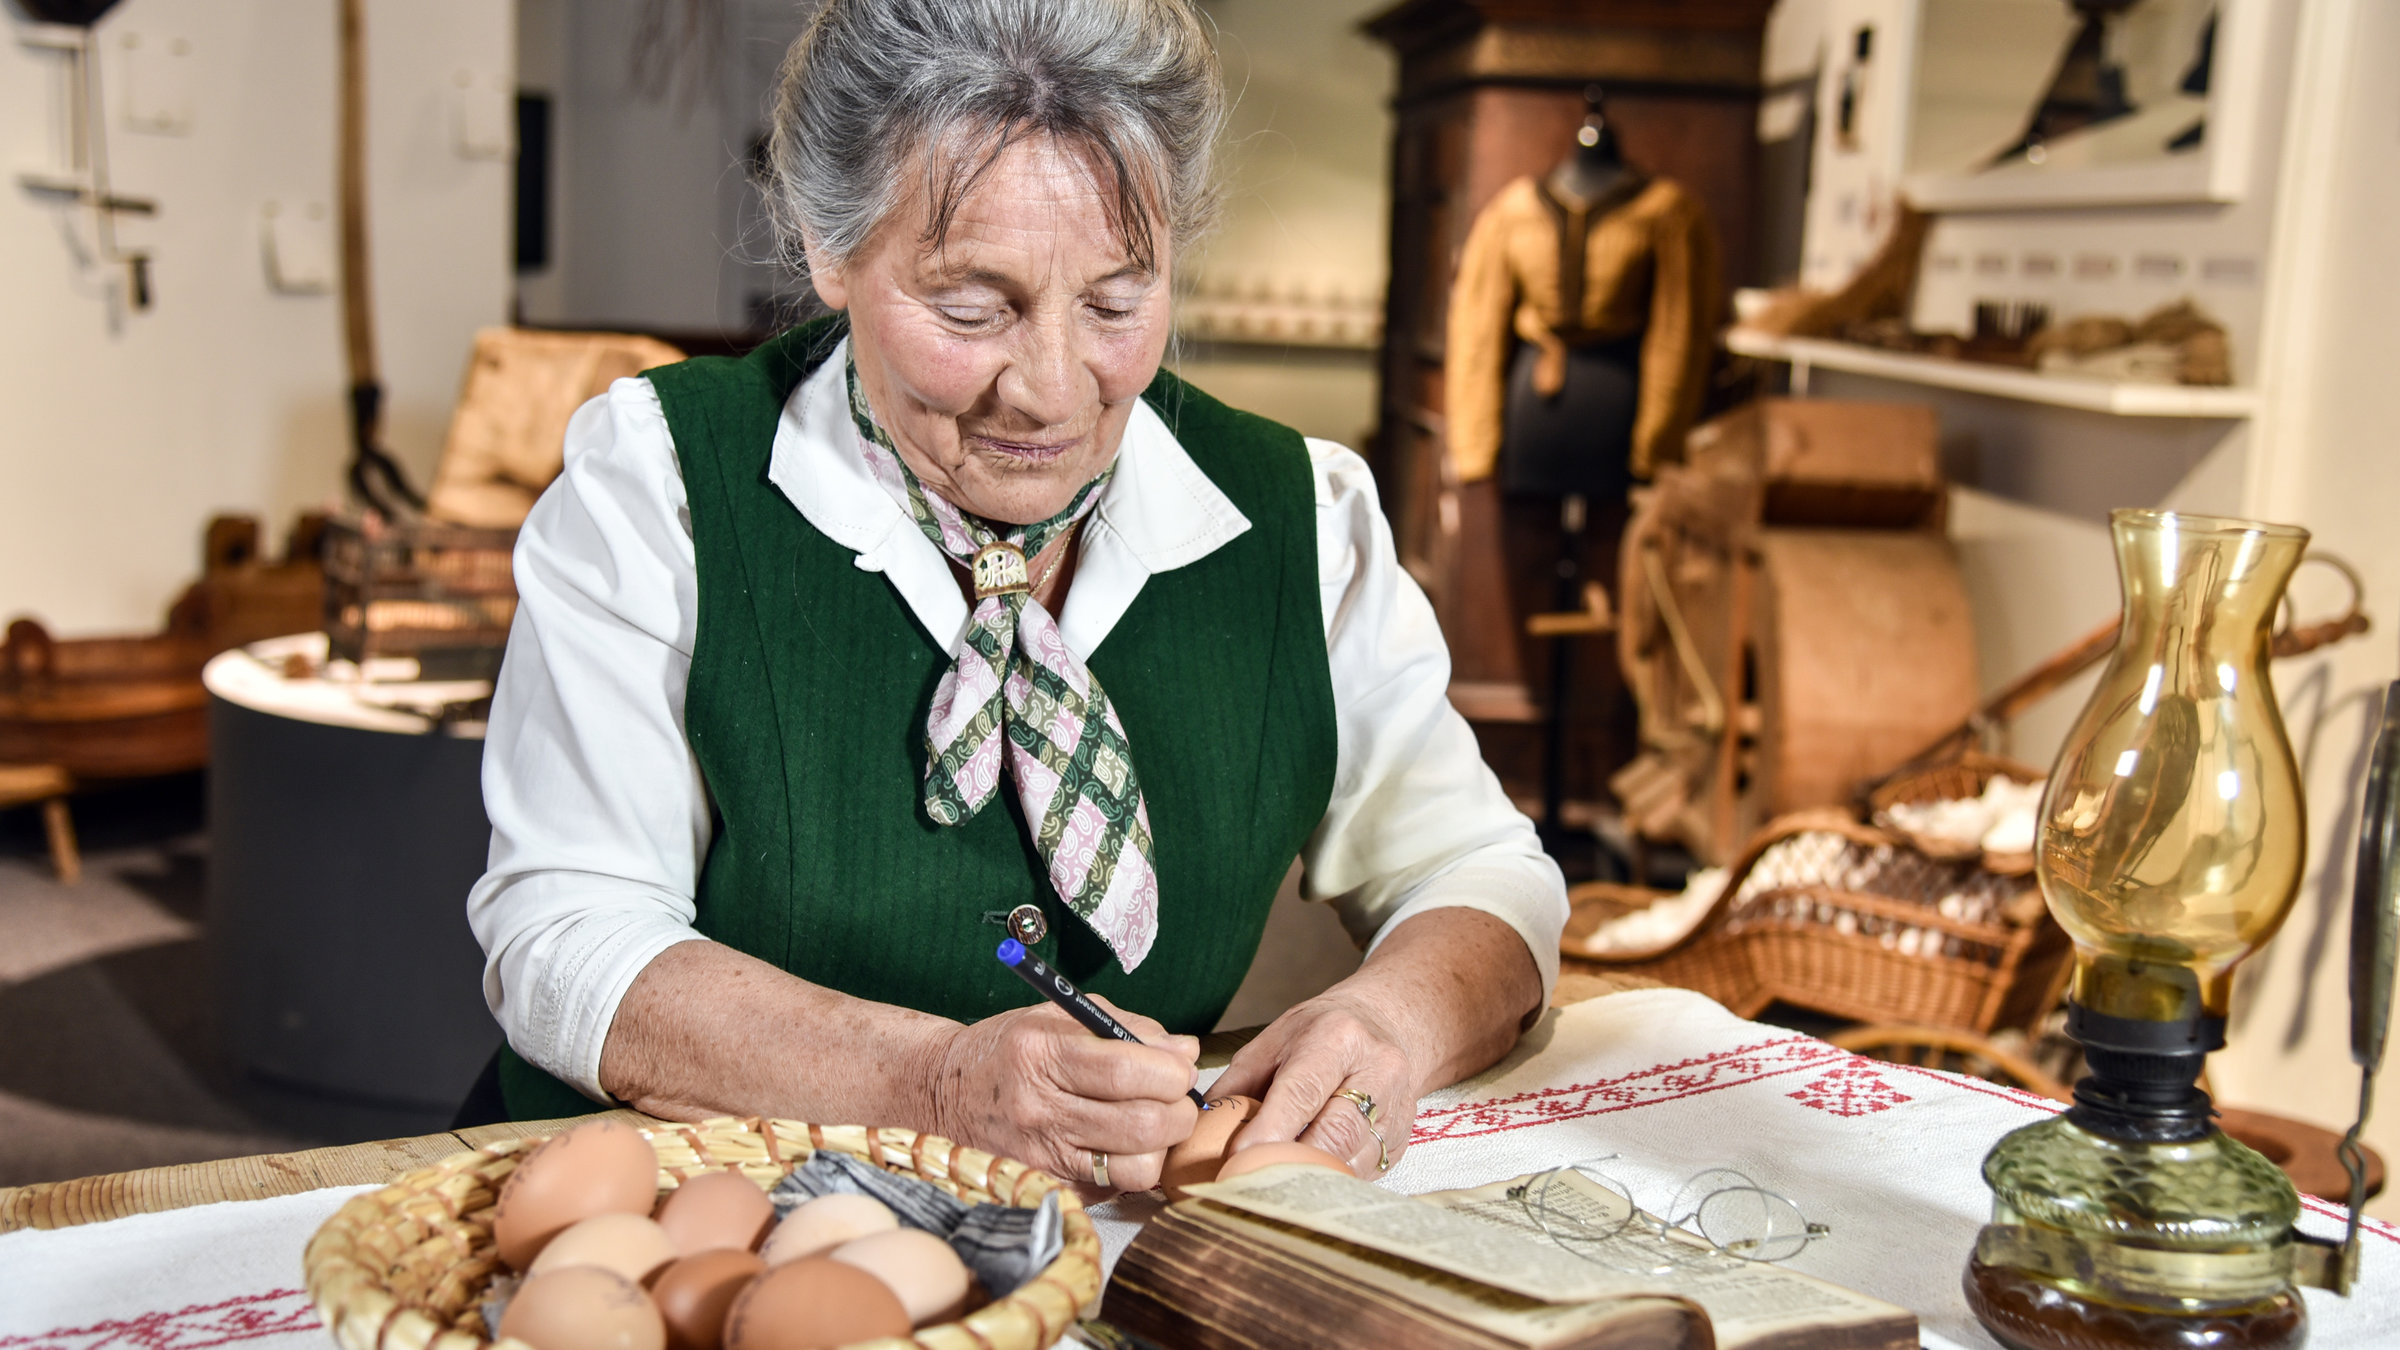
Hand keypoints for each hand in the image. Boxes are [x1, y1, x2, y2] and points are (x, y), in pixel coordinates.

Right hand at [920, 994, 1199, 1198]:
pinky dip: (1133, 1166)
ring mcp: (1042, 1156)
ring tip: (1153, 1125)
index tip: (1179, 1068)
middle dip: (1179, 1111)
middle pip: (1143, 1124)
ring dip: (1163, 1147)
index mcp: (1041, 1054)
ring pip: (1137, 1167)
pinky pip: (1116, 1188)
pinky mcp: (1049, 1187)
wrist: (943, 1095)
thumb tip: (1185, 1052)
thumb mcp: (1060, 1016)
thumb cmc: (1012, 1050)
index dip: (1172, 1072)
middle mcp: (1039, 1109)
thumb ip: (1128, 1028)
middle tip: (1176, 1099)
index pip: (1129, 1071)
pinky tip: (1122, 1144)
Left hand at [1208, 990, 1416, 1178]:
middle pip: (1335, 1132)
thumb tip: (1199, 1131)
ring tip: (1271, 1189)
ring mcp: (1397, 1107)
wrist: (1387, 1024)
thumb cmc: (1319, 1035)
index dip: (1270, 1130)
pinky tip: (1303, 1184)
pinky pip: (1364, 1173)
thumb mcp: (1273, 1042)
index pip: (1302, 1091)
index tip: (1238, 1159)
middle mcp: (1376, 1069)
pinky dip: (1330, 1182)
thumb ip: (1237, 1085)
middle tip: (1249, 1184)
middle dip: (1289, 1163)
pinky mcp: (1401, 1138)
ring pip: (1352, 1159)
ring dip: (1308, 1179)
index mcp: (1337, 1038)